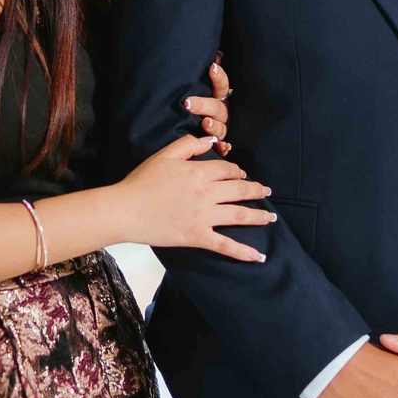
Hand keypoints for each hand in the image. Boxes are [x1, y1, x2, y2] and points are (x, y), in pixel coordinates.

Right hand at [114, 132, 273, 260]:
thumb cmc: (141, 181)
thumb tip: (211, 140)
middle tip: (267, 191)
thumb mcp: (164, 155)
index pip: (228, 170)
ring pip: (240, 215)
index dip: (237, 171)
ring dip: (259, 216)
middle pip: (240, 191)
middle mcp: (207, 194)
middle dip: (257, 190)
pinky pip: (225, 245)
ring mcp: (204, 217)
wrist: (126, 210)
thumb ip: (189, 144)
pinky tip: (258, 257)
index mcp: (199, 172)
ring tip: (271, 217)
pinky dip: (243, 252)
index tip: (241, 175)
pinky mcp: (197, 237)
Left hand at [182, 58, 231, 152]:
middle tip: (188, 103)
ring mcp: (222, 130)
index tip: (211, 67)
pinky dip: (224, 148)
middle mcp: (222, 114)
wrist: (195, 130)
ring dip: (214, 126)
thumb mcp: (197, 89)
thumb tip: (212, 53)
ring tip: (204, 123)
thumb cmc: (196, 105)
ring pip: (221, 128)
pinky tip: (223, 148)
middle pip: (217, 108)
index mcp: (219, 98)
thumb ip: (204, 74)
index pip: (222, 85)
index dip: (218, 77)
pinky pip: (224, 148)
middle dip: (203, 104)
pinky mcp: (219, 145)